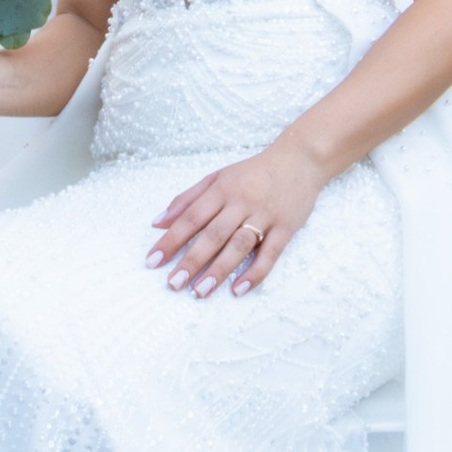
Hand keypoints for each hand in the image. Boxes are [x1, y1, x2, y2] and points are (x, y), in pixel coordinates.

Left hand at [149, 137, 328, 294]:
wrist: (299, 159)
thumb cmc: (252, 172)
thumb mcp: (217, 177)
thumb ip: (187, 199)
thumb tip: (157, 223)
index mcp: (222, 189)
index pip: (191, 217)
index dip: (170, 240)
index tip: (152, 261)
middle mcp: (241, 202)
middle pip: (213, 235)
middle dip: (191, 261)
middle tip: (173, 284)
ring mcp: (265, 215)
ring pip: (239, 246)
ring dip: (218, 271)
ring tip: (199, 292)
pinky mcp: (286, 227)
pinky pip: (270, 254)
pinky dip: (255, 273)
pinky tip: (239, 289)